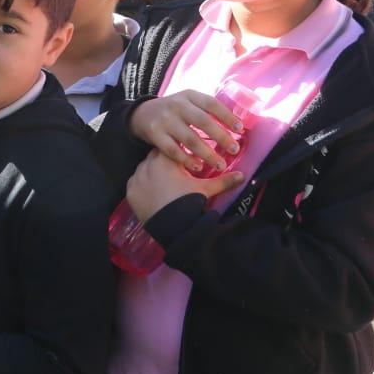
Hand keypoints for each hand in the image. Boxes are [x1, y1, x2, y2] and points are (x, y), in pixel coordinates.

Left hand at [126, 149, 245, 222]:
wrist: (173, 226)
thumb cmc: (190, 202)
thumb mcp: (206, 189)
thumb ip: (224, 180)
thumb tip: (243, 175)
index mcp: (166, 160)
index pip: (170, 147)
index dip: (177, 152)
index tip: (182, 159)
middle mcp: (147, 165)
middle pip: (154, 156)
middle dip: (163, 162)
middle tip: (173, 172)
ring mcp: (136, 178)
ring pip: (143, 169)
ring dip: (151, 173)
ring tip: (163, 185)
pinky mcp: (130, 192)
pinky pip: (135, 184)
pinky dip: (142, 186)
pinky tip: (152, 194)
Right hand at [129, 91, 242, 173]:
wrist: (142, 113)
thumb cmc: (175, 110)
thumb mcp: (188, 102)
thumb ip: (206, 110)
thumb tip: (237, 126)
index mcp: (189, 95)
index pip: (211, 104)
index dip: (227, 116)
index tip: (240, 129)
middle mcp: (177, 105)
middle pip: (202, 121)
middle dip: (221, 137)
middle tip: (234, 150)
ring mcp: (165, 120)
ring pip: (190, 139)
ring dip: (207, 154)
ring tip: (220, 165)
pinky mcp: (155, 134)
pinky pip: (174, 150)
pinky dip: (187, 160)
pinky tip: (198, 167)